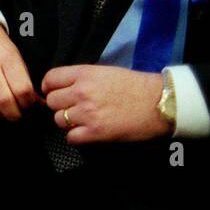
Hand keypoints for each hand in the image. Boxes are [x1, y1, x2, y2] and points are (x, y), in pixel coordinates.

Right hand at [0, 22, 37, 119]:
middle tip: (15, 114)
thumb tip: (37, 102)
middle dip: (13, 114)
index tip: (27, 104)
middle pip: (4, 100)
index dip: (28, 103)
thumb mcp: (15, 57)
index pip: (22, 89)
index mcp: (7, 59)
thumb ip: (24, 80)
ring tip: (1, 113)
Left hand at [42, 65, 167, 142]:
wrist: (160, 103)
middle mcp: (82, 92)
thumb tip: (60, 87)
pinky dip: (76, 137)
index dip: (50, 87)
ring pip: (59, 120)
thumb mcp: (104, 72)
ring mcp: (88, 113)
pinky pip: (71, 137)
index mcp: (84, 74)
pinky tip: (87, 132)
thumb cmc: (135, 86)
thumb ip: (80, 78)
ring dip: (68, 122)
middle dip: (60, 106)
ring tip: (83, 120)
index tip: (55, 92)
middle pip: (52, 101)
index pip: (50, 79)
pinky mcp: (96, 132)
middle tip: (73, 108)